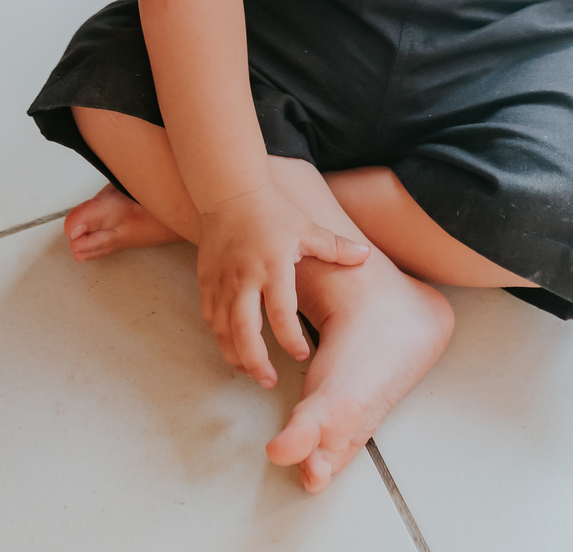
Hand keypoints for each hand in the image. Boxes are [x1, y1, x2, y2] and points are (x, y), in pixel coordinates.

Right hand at [196, 184, 368, 385]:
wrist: (230, 192)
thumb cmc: (273, 211)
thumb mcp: (307, 228)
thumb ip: (336, 247)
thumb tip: (366, 255)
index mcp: (274, 267)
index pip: (282, 314)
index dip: (292, 340)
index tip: (302, 354)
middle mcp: (245, 279)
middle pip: (245, 332)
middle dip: (257, 363)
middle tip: (270, 380)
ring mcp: (223, 282)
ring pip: (224, 331)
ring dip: (236, 356)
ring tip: (252, 370)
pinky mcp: (206, 281)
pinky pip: (210, 317)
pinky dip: (220, 336)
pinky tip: (232, 345)